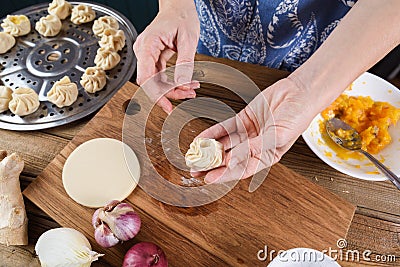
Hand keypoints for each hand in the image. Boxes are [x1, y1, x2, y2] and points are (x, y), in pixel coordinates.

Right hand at [133, 0, 199, 112]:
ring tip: (192, 89)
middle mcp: (143, 51)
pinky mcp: (153, 57)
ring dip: (174, 88)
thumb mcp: (188, 39)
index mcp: (147, 45)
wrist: (178, 5)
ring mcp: (147, 55)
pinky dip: (174, 81)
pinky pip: (161, 75)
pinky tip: (187, 83)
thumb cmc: (181, 16)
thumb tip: (183, 83)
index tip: (167, 106)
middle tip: (188, 96)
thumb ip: (185, 62)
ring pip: (157, 81)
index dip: (155, 95)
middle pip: (151, 82)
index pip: (146, 77)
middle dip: (170, 93)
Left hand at [192, 76, 320, 183]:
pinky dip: (212, 133)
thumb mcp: (277, 136)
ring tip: (194, 155)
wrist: (299, 92)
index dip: (224, 175)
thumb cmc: (297, 116)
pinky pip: (224, 128)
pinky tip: (201, 137)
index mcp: (267, 157)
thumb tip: (232, 161)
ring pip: (225, 144)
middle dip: (212, 165)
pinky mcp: (243, 119)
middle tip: (195, 170)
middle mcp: (256, 147)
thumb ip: (254, 148)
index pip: (242, 170)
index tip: (209, 178)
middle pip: (230, 159)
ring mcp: (248, 133)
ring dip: (209, 150)